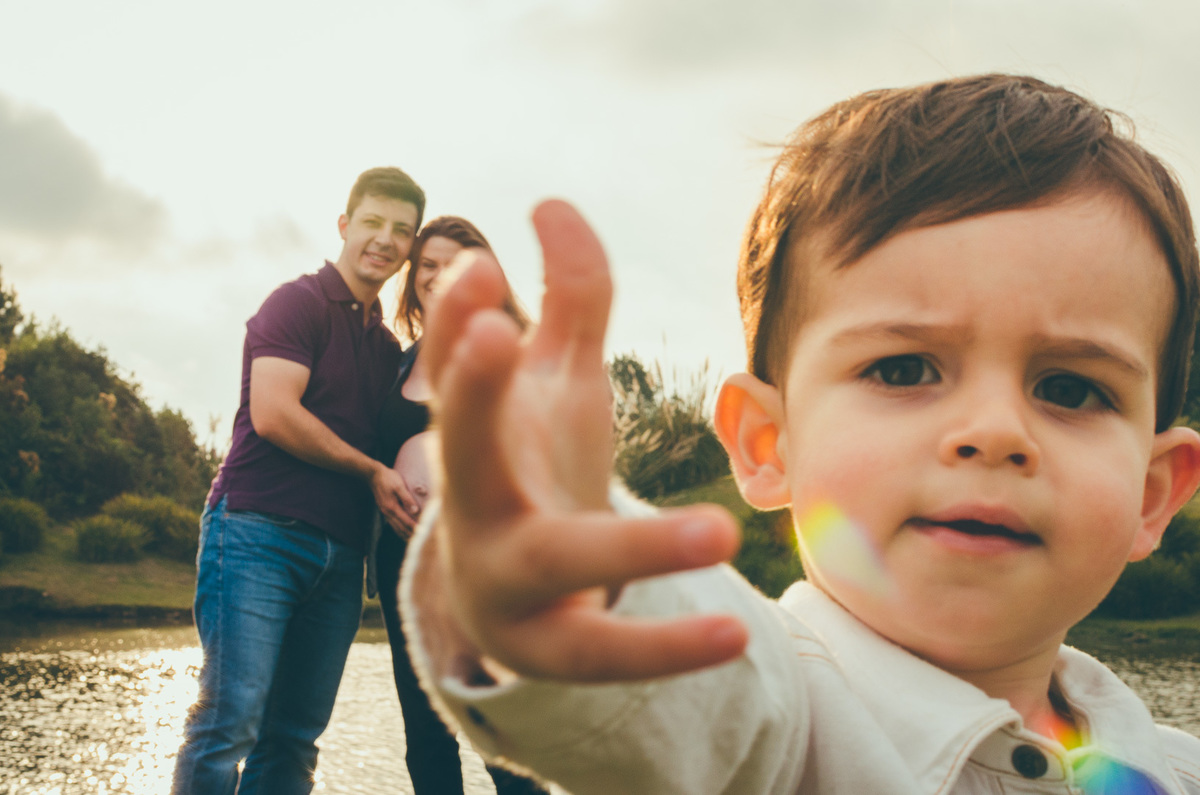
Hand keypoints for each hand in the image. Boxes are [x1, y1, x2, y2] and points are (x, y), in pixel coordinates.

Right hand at [370, 463, 418, 536]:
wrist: (374, 475)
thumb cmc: (388, 478)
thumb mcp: (399, 485)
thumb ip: (407, 498)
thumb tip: (415, 510)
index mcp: (392, 507)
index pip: (406, 521)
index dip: (415, 528)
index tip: (424, 533)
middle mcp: (388, 512)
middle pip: (401, 528)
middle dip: (411, 535)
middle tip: (422, 541)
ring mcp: (385, 512)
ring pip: (396, 528)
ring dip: (405, 535)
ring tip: (414, 541)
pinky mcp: (385, 511)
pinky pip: (393, 524)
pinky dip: (399, 530)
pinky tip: (404, 532)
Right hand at [422, 199, 746, 682]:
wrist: (513, 597)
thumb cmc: (533, 470)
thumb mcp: (558, 385)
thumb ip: (570, 298)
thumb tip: (552, 201)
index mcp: (475, 437)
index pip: (454, 375)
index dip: (456, 326)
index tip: (481, 270)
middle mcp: (473, 505)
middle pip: (465, 452)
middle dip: (473, 392)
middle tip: (497, 328)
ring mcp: (505, 580)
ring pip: (554, 561)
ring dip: (633, 544)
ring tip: (721, 532)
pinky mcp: (548, 647)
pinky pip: (604, 651)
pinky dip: (666, 648)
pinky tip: (736, 636)